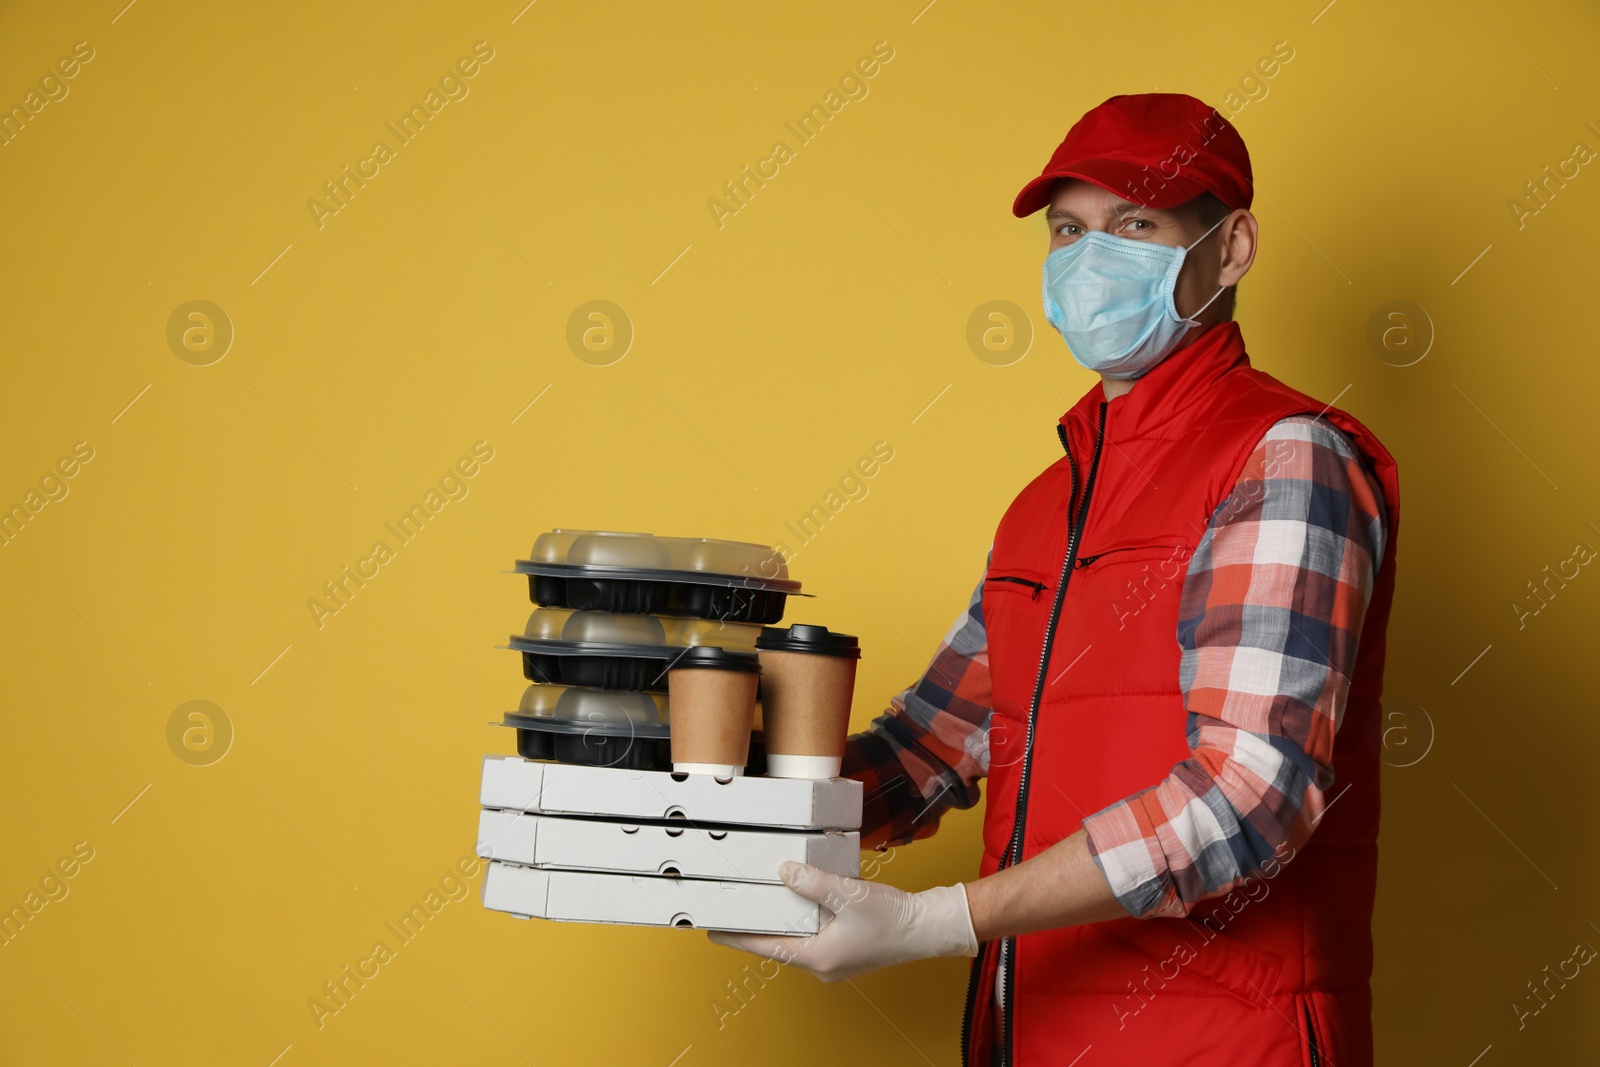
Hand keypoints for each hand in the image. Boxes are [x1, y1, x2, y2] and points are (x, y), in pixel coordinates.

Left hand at [706, 861, 978, 981]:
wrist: (928, 927)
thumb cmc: (893, 919)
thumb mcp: (848, 895)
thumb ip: (813, 882)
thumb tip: (786, 871)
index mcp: (818, 958)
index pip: (767, 947)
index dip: (739, 937)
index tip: (714, 931)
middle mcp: (823, 963)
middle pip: (780, 944)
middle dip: (759, 927)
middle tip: (736, 909)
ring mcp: (836, 957)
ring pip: (799, 938)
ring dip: (783, 921)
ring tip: (762, 901)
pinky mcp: (848, 947)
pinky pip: (816, 933)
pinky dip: (805, 917)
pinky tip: (801, 898)